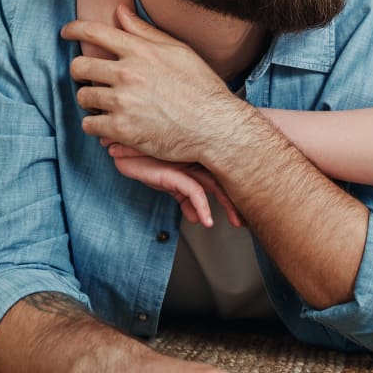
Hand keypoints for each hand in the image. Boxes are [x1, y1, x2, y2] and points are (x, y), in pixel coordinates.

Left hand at [62, 7, 247, 163]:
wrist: (215, 126)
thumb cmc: (201, 87)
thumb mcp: (179, 51)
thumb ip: (146, 32)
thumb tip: (120, 12)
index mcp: (140, 51)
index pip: (94, 32)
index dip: (74, 29)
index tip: (66, 32)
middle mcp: (127, 73)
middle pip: (80, 66)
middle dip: (82, 72)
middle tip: (92, 79)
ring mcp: (122, 102)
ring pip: (83, 97)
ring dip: (91, 101)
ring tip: (107, 104)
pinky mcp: (121, 129)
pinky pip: (90, 125)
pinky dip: (96, 125)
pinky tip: (109, 124)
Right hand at [106, 141, 243, 227]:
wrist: (122, 149)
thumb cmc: (145, 160)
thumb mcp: (169, 183)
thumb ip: (185, 198)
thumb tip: (199, 218)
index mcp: (200, 161)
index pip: (226, 175)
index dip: (239, 191)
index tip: (249, 210)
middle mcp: (198, 160)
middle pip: (228, 179)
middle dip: (240, 198)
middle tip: (251, 217)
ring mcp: (188, 164)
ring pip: (216, 186)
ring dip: (228, 206)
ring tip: (236, 223)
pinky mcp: (175, 171)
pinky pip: (194, 191)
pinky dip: (201, 207)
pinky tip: (204, 220)